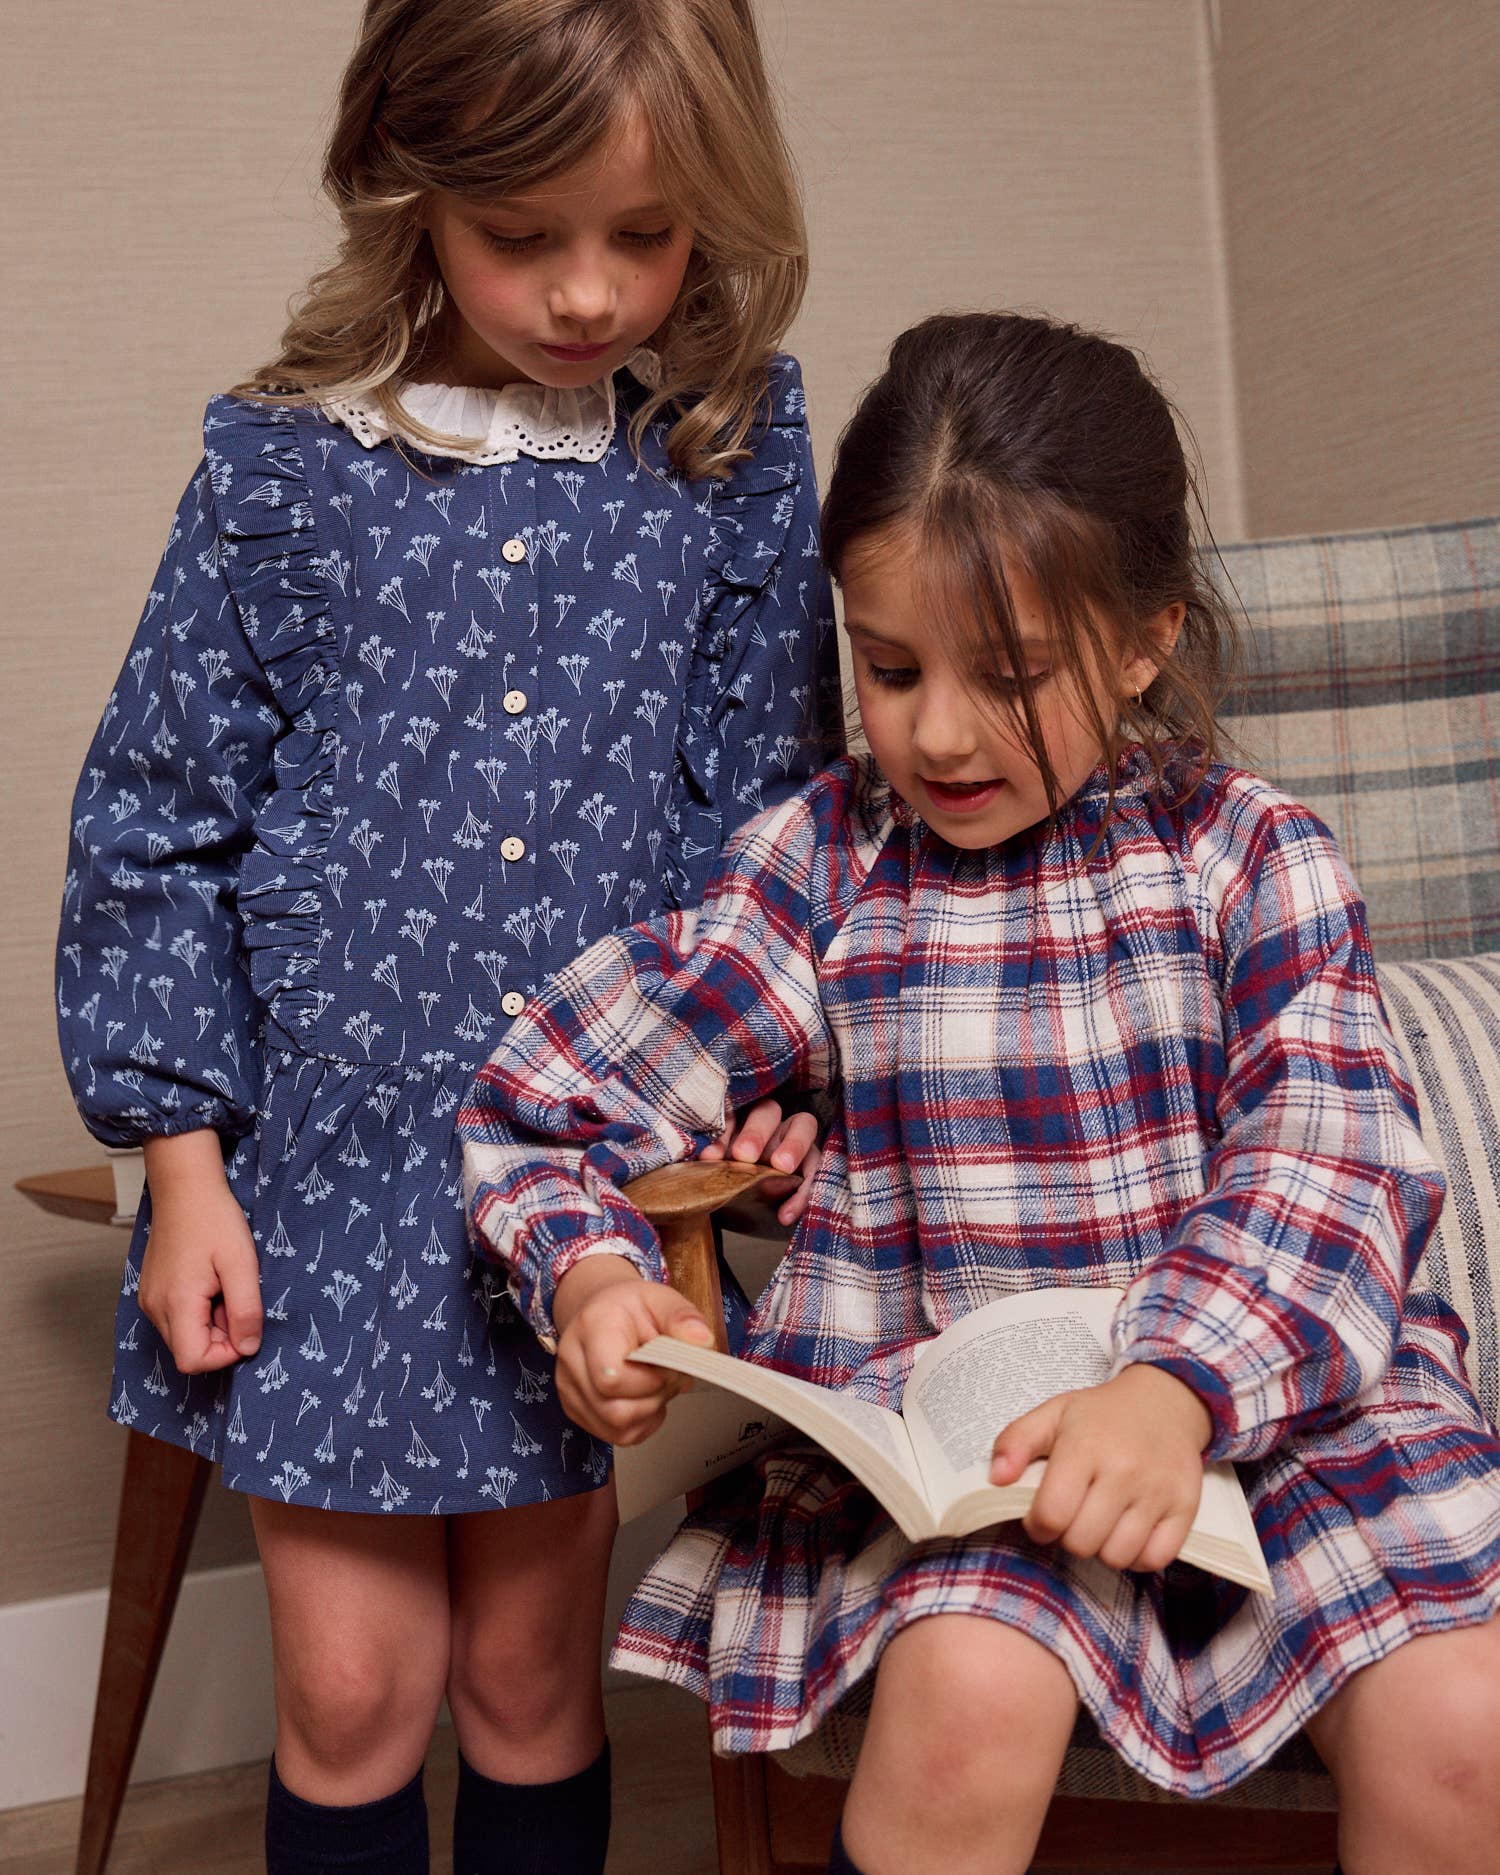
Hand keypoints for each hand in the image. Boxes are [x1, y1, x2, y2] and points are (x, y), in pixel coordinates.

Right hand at [138, 1131, 261, 1373]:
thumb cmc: (214, 1220)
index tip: (245, 1324)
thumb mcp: (241, 1264)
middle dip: (221, 1335)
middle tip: (236, 1296)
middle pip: (189, 1350)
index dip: (225, 1353)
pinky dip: (199, 1309)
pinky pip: (177, 1317)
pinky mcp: (152, 1291)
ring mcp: (150, 1299)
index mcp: (175, 1303)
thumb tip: (248, 1347)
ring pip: (184, 1335)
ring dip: (211, 1321)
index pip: (194, 1361)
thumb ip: (246, 1310)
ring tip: (223, 1284)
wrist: (185, 1187)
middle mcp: (154, 1308)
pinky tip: (211, 1280)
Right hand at [552, 1256, 715, 1444]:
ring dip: (649, 1412)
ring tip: (656, 1383)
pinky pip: (617, 1436)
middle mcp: (572, 1361)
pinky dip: (641, 1422)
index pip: (610, 1378)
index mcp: (591, 1327)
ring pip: (617, 1429)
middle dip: (654, 1399)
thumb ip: (683, 1318)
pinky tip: (644, 1396)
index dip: (648, 1381)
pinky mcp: (576, 1410)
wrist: (604, 1311)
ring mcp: (569, 1390)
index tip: (666, 1364)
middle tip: (667, 1374)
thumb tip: (703, 1341)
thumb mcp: (661, 1299)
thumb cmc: (631, 1307)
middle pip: (615, 1411)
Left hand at [700, 1096, 820, 1225]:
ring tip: (781, 1166)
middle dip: (755, 1132)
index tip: (709, 1157)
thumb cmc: (724, 1193)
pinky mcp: (810, 1167)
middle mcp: (767, 1127)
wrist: (743, 1222)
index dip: (722, 1131)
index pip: (732, 1112)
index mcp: (736, 1124)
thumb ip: (705, 1172)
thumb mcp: (712, 1183)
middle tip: (743, 1155)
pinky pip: (816, 1168)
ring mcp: (792, 1143)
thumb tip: (695, 1165)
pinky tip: (786, 1214)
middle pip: (768, 1111)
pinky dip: (803, 1191)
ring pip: (803, 1124)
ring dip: (792, 1145)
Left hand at [989, 1364, 1212, 1574]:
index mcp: (1085, 1446)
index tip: (1042, 1516)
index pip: (1051, 1514)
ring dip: (1101, 1548)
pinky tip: (1128, 1531)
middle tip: (1074, 1516)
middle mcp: (1124, 1470)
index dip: (1037, 1525)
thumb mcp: (1052, 1413)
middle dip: (1068, 1537)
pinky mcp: (1186, 1508)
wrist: (1165, 1402)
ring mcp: (1158, 1491)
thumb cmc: (1101, 1414)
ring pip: (1116, 1556)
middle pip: (1081, 1542)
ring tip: (1100, 1523)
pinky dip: (1137, 1555)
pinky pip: (1155, 1560)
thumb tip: (997, 1478)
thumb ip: (1015, 1441)